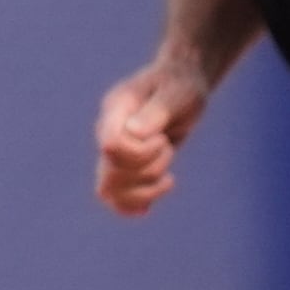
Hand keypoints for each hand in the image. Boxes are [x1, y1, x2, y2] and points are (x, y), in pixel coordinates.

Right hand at [93, 58, 206, 215]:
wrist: (180, 85)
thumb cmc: (181, 85)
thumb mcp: (178, 93)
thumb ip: (156, 112)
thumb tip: (133, 134)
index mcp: (115, 112)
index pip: (111, 147)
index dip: (140, 153)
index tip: (162, 138)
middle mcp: (107, 133)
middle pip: (110, 174)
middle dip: (148, 171)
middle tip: (168, 148)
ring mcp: (113, 152)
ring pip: (109, 191)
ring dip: (145, 190)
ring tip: (168, 175)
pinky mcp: (124, 166)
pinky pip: (116, 197)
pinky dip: (134, 204)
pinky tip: (151, 201)